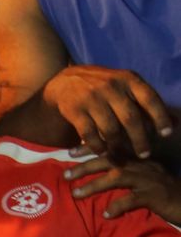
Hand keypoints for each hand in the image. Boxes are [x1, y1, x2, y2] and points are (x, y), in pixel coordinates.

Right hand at [44, 64, 173, 159]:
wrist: (65, 81)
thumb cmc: (104, 87)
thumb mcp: (127, 87)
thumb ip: (148, 103)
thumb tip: (177, 122)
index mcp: (128, 79)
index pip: (149, 98)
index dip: (160, 117)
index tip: (166, 134)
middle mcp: (111, 87)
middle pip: (130, 118)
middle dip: (140, 139)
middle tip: (145, 154)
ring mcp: (91, 98)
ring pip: (110, 129)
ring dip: (117, 147)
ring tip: (122, 157)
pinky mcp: (75, 110)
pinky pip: (89, 134)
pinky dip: (97, 146)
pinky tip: (102, 151)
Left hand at [66, 155, 180, 224]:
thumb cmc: (164, 193)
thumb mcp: (144, 179)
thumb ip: (124, 174)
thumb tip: (97, 175)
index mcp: (138, 160)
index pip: (112, 149)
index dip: (91, 149)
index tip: (69, 152)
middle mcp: (143, 166)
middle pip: (110, 160)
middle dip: (85, 166)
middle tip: (65, 174)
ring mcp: (149, 180)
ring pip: (118, 177)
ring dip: (94, 185)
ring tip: (76, 194)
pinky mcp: (156, 196)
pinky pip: (133, 199)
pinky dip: (118, 205)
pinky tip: (107, 214)